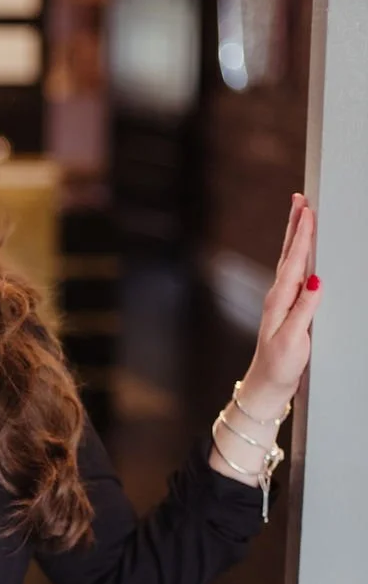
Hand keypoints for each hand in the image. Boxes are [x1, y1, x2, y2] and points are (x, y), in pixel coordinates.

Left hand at [239, 193, 321, 416]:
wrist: (267, 385)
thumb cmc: (280, 366)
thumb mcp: (293, 338)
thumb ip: (304, 309)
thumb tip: (315, 280)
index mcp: (281, 300)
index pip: (294, 260)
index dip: (302, 235)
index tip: (307, 210)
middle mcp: (279, 296)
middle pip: (289, 253)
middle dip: (295, 225)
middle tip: (300, 198)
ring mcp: (282, 301)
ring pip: (291, 260)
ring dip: (296, 236)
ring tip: (301, 214)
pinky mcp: (287, 309)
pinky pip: (295, 274)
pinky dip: (299, 256)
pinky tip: (303, 251)